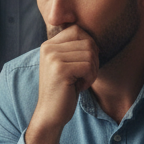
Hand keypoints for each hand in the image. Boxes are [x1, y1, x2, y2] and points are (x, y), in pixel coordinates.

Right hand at [24, 26, 98, 143]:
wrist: (50, 113)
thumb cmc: (64, 89)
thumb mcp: (67, 64)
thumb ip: (74, 47)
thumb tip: (95, 30)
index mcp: (48, 44)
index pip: (78, 30)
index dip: (89, 46)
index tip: (82, 64)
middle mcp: (48, 47)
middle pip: (88, 41)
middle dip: (93, 60)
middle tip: (83, 75)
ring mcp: (53, 58)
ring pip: (90, 54)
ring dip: (92, 71)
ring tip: (80, 82)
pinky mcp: (60, 69)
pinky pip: (88, 66)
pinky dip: (89, 78)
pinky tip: (79, 87)